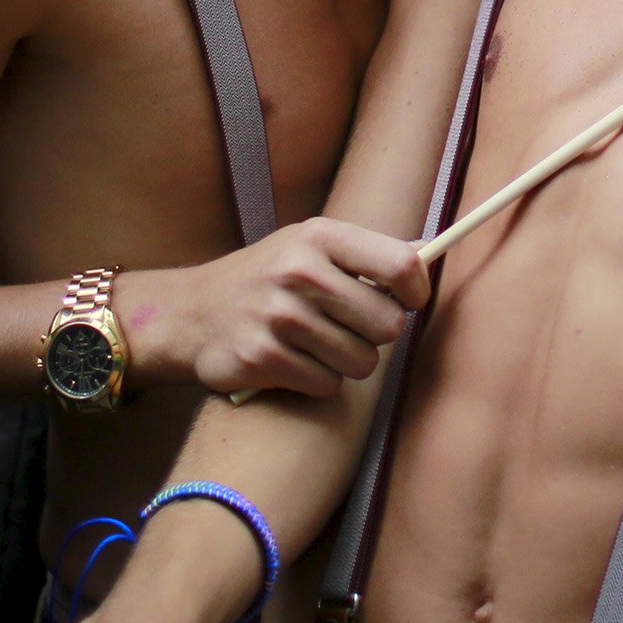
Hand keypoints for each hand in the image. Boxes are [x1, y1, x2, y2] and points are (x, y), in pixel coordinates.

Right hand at [126, 218, 429, 398]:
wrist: (191, 313)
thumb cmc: (266, 278)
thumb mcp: (309, 246)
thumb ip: (366, 252)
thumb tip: (431, 250)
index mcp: (319, 236)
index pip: (401, 264)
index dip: (417, 290)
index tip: (410, 300)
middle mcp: (299, 272)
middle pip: (388, 325)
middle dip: (376, 334)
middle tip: (350, 326)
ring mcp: (279, 317)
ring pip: (362, 362)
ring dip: (346, 361)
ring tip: (316, 343)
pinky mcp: (263, 359)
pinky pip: (327, 386)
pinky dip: (317, 381)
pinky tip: (293, 361)